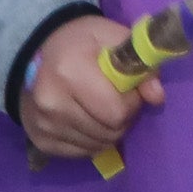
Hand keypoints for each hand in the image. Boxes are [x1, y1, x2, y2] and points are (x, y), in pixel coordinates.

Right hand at [19, 14, 158, 158]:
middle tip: (114, 99)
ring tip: (99, 108)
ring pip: (97, 146)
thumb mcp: (112, 38)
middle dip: (121, 118)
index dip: (131, 102)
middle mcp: (52, 102)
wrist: (35, 51)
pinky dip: (90, 140)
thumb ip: (139, 63)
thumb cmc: (80, 43)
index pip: (117, 111)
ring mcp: (44, 125)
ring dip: (107, 131)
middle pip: (109, 132)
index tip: (126, 89)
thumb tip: (157, 97)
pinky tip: (85, 119)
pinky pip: (81, 153)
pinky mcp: (41, 141)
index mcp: (70, 72)